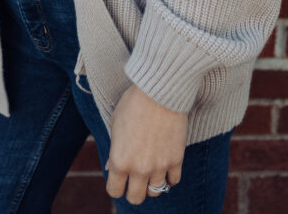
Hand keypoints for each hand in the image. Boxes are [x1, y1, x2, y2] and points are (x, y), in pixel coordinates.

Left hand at [105, 83, 187, 204]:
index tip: (119, 179)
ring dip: (151, 183)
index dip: (115, 186)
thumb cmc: (134, 103)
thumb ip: (113, 149)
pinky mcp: (176, 159)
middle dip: (133, 190)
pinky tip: (165, 165)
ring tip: (151, 170)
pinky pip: (173, 180)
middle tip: (135, 178)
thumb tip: (111, 168)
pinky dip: (169, 176)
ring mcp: (159, 166)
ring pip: (155, 192)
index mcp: (119, 161)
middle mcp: (139, 169)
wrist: (160, 90)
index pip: (114, 191)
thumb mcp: (116, 124)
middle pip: (135, 198)